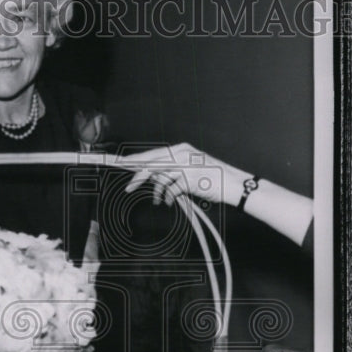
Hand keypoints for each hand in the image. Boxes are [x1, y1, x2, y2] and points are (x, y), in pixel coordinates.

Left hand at [124, 142, 245, 207]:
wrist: (232, 183)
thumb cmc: (211, 176)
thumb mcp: (189, 168)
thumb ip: (171, 169)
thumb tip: (150, 177)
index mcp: (180, 149)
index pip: (152, 154)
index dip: (134, 160)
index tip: (118, 163)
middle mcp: (182, 154)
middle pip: (151, 164)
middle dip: (137, 177)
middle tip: (128, 188)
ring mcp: (186, 166)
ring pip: (160, 178)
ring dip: (157, 192)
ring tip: (157, 200)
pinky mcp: (190, 179)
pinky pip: (171, 190)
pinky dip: (169, 198)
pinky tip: (169, 202)